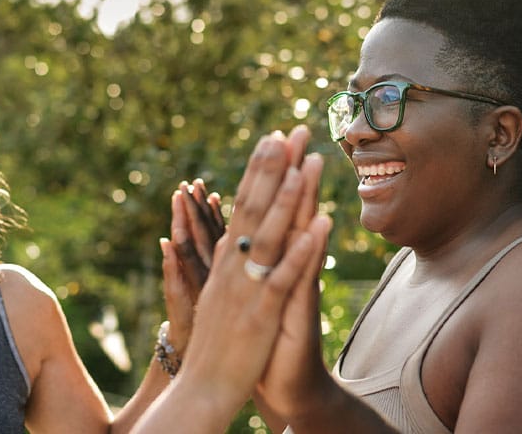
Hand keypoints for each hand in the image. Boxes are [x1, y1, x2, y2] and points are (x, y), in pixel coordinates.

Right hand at [166, 133, 330, 419]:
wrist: (202, 392)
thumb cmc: (213, 348)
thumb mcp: (211, 299)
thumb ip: (211, 267)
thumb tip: (202, 239)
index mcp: (226, 263)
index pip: (243, 206)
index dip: (258, 171)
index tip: (272, 137)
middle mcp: (234, 268)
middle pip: (254, 208)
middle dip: (271, 167)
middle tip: (287, 129)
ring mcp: (247, 288)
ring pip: (269, 234)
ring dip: (288, 195)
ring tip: (306, 161)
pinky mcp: (261, 314)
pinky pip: (284, 277)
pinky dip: (302, 250)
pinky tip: (319, 225)